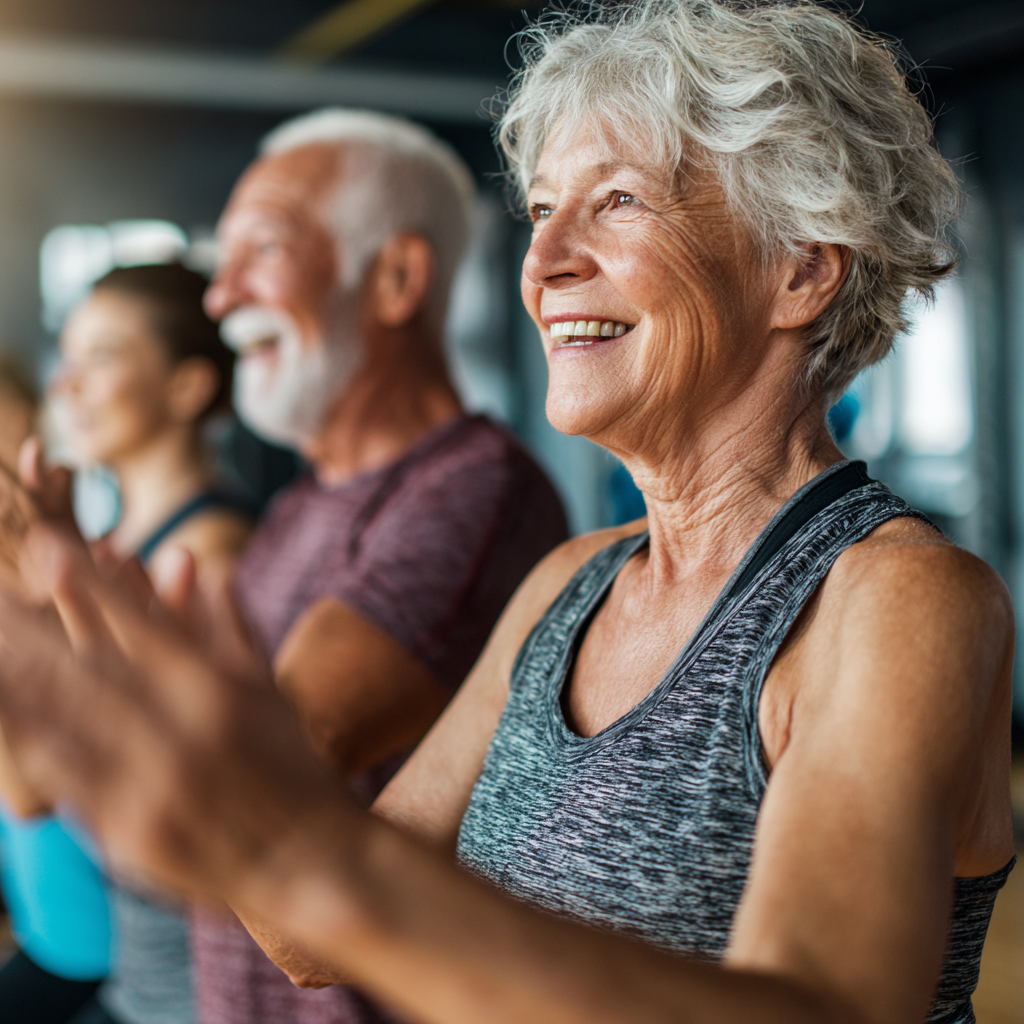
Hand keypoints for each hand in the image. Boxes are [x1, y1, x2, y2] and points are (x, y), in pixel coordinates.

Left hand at [0, 522, 351, 906]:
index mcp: (219, 693)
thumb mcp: (270, 689)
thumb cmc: (292, 765)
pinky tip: (10, 716)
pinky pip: (68, 783)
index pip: (144, 626)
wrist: (306, 860)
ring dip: (17, 682)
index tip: (47, 546)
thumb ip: (232, 626)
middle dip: (29, 626)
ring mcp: (150, 787)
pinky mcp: (129, 835)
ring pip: (65, 724)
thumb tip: (209, 564)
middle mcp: (181, 735)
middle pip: (88, 669)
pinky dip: (34, 745)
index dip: (93, 585)